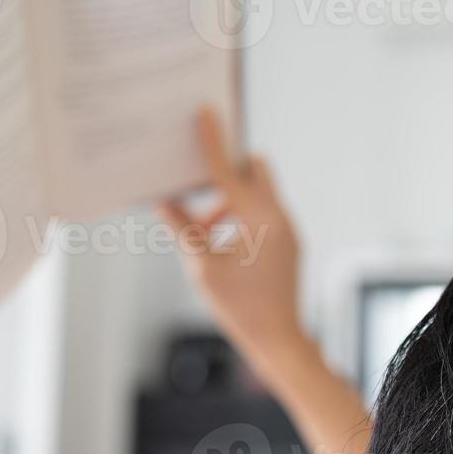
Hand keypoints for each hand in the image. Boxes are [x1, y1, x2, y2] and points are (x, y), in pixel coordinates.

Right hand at [160, 108, 304, 380]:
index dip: (213, 142)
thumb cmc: (240, 308)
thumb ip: (183, 230)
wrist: (279, 340)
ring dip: (228, 202)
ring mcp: (287, 231)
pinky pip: (263, 215)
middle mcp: (279, 218)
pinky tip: (219, 244)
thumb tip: (164, 202)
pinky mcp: (288, 244)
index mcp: (260, 220)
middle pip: (255, 171)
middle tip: (199, 181)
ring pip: (257, 195)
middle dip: (228, 170)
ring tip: (201, 230)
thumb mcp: (202, 267)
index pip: (229, 172)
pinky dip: (240, 219)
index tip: (207, 113)